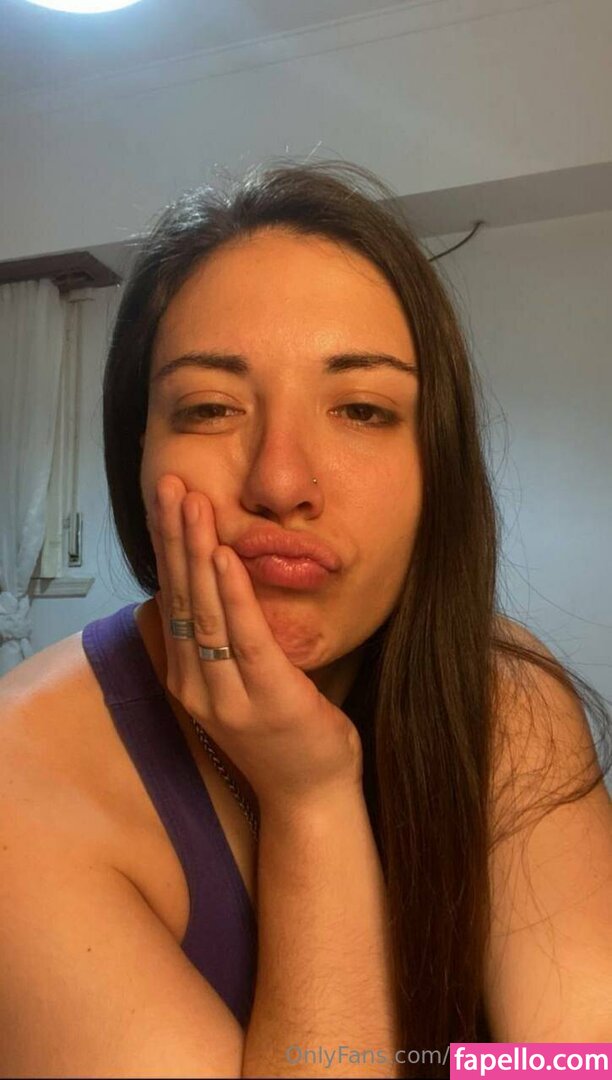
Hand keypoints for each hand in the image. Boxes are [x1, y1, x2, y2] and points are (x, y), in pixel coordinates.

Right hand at [148, 474, 362, 813]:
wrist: (309, 797)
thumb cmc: (280, 734)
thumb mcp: (241, 682)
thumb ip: (226, 639)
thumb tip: (220, 584)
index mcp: (189, 676)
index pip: (172, 598)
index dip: (167, 546)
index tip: (165, 500)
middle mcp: (196, 684)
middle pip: (180, 596)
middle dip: (174, 536)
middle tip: (168, 485)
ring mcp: (227, 695)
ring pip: (204, 610)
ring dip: (196, 552)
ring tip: (191, 504)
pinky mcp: (267, 697)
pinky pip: (245, 636)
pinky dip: (233, 593)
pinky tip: (223, 556)